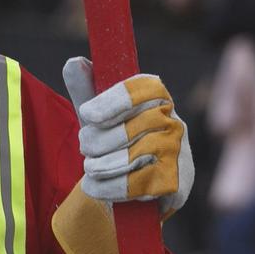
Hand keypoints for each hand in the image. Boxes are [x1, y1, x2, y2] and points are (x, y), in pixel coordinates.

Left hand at [62, 58, 193, 216]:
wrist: (136, 190)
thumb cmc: (115, 143)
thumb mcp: (98, 116)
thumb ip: (86, 90)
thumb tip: (75, 63)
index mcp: (157, 98)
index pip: (142, 89)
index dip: (113, 101)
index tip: (87, 114)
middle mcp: (174, 122)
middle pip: (135, 126)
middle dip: (100, 140)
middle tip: (84, 147)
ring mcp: (179, 154)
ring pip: (137, 156)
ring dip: (103, 165)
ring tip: (89, 167)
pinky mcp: (177, 183)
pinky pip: (141, 184)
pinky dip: (111, 187)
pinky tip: (94, 186)